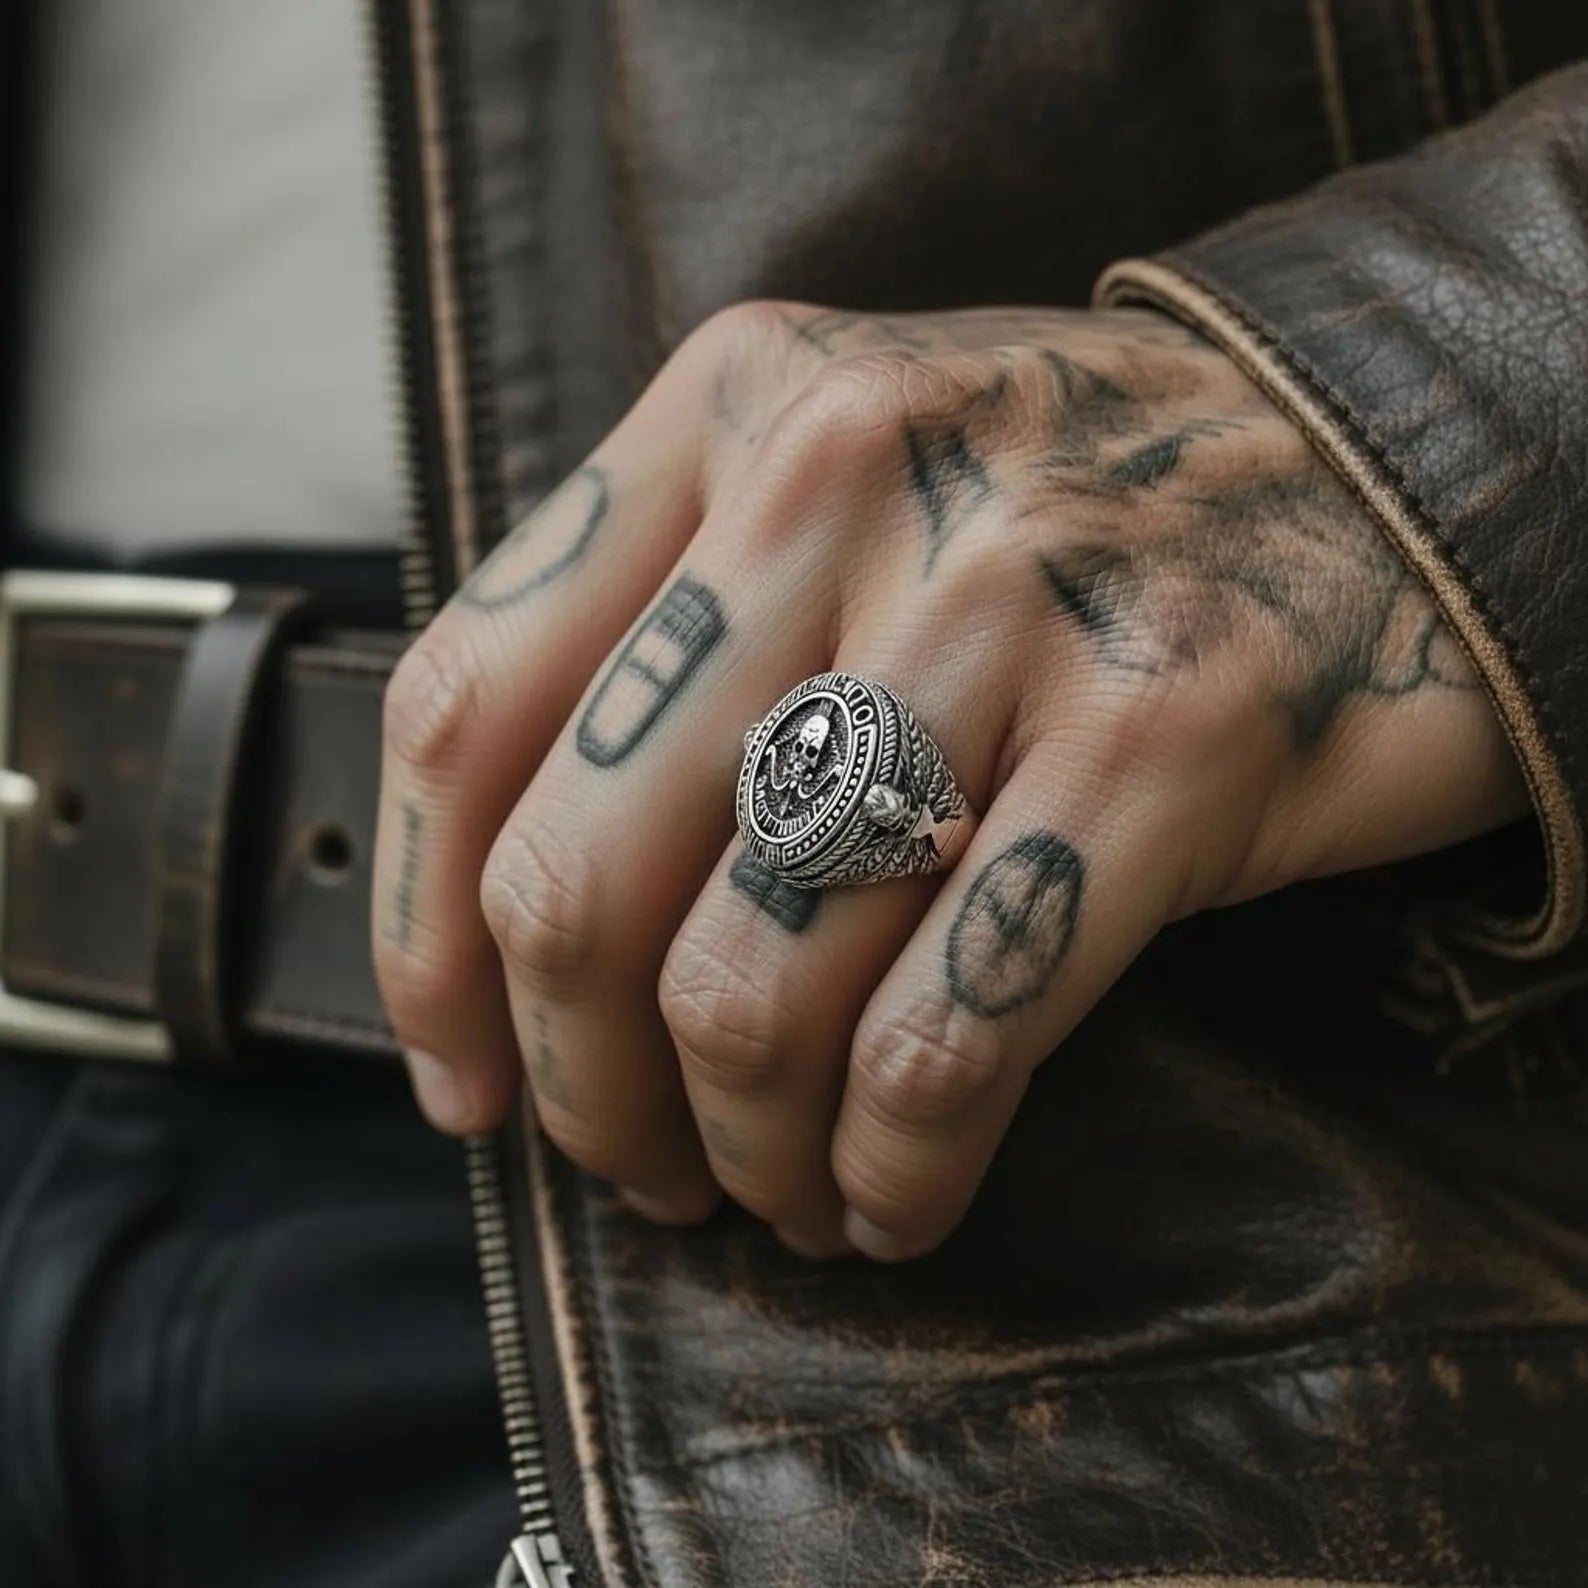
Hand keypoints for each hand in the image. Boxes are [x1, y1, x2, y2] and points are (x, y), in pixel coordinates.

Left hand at [371, 302, 1524, 1259]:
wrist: (1372, 455)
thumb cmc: (1063, 514)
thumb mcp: (838, 484)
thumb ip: (664, 636)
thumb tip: (501, 931)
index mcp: (728, 411)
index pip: (461, 707)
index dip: (425, 941)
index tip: (465, 1078)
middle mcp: (839, 486)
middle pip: (578, 878)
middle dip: (585, 1091)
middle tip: (638, 1160)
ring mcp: (1004, 612)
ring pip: (749, 988)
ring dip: (743, 1149)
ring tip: (780, 1187)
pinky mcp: (1160, 745)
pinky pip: (943, 1037)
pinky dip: (893, 1164)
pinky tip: (897, 1191)